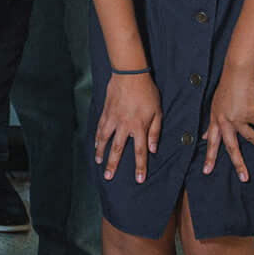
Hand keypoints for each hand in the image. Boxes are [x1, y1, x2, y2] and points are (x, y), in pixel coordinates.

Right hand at [94, 70, 161, 184]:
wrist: (130, 74)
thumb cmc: (147, 92)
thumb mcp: (158, 112)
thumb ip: (155, 131)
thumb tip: (153, 148)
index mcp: (139, 126)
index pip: (140, 151)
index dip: (140, 167)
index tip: (139, 180)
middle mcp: (124, 125)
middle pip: (118, 149)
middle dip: (113, 165)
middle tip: (108, 177)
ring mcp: (113, 119)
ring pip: (105, 139)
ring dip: (101, 152)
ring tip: (98, 162)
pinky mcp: (106, 112)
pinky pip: (100, 127)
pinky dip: (97, 137)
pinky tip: (96, 144)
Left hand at [199, 66, 253, 181]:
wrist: (236, 73)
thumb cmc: (226, 88)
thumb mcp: (215, 106)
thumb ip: (213, 123)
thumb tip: (204, 136)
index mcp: (215, 119)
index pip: (211, 142)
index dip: (209, 157)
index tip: (207, 171)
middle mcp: (224, 121)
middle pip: (230, 146)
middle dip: (237, 163)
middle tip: (244, 178)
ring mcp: (236, 117)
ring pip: (250, 138)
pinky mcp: (249, 112)